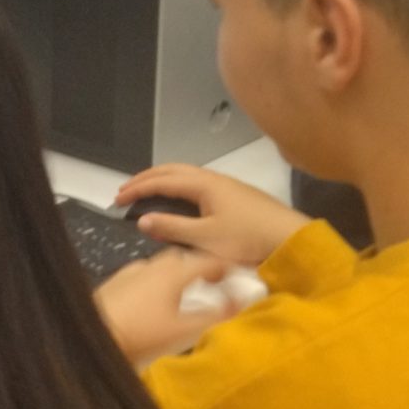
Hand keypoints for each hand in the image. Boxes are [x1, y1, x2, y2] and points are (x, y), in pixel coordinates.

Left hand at [95, 247, 226, 367]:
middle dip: (198, 268)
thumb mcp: (183, 331)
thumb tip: (240, 304)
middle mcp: (150, 266)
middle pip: (182, 259)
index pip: (208, 260)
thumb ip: (214, 316)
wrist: (90, 338)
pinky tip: (150, 304)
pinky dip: (152, 285)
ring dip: (173, 276)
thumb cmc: (138, 335)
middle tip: (208, 284)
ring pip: (159, 268)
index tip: (235, 277)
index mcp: (172, 272)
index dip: (226, 268)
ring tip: (180, 296)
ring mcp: (129, 274)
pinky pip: (140, 278)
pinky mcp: (112, 285)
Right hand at [114, 166, 308, 267]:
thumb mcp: (205, 238)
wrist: (291, 238)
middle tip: (126, 189)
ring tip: (148, 190)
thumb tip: (143, 220)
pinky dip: (179, 187)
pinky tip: (180, 200)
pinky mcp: (237, 197)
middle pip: (174, 170)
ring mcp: (228, 186)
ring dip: (164, 180)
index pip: (162, 181)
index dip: (137, 188)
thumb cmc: (249, 238)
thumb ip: (172, 228)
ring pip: (187, 175)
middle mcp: (215, 179)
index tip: (117, 198)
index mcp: (204, 185)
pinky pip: (199, 184)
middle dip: (147, 177)